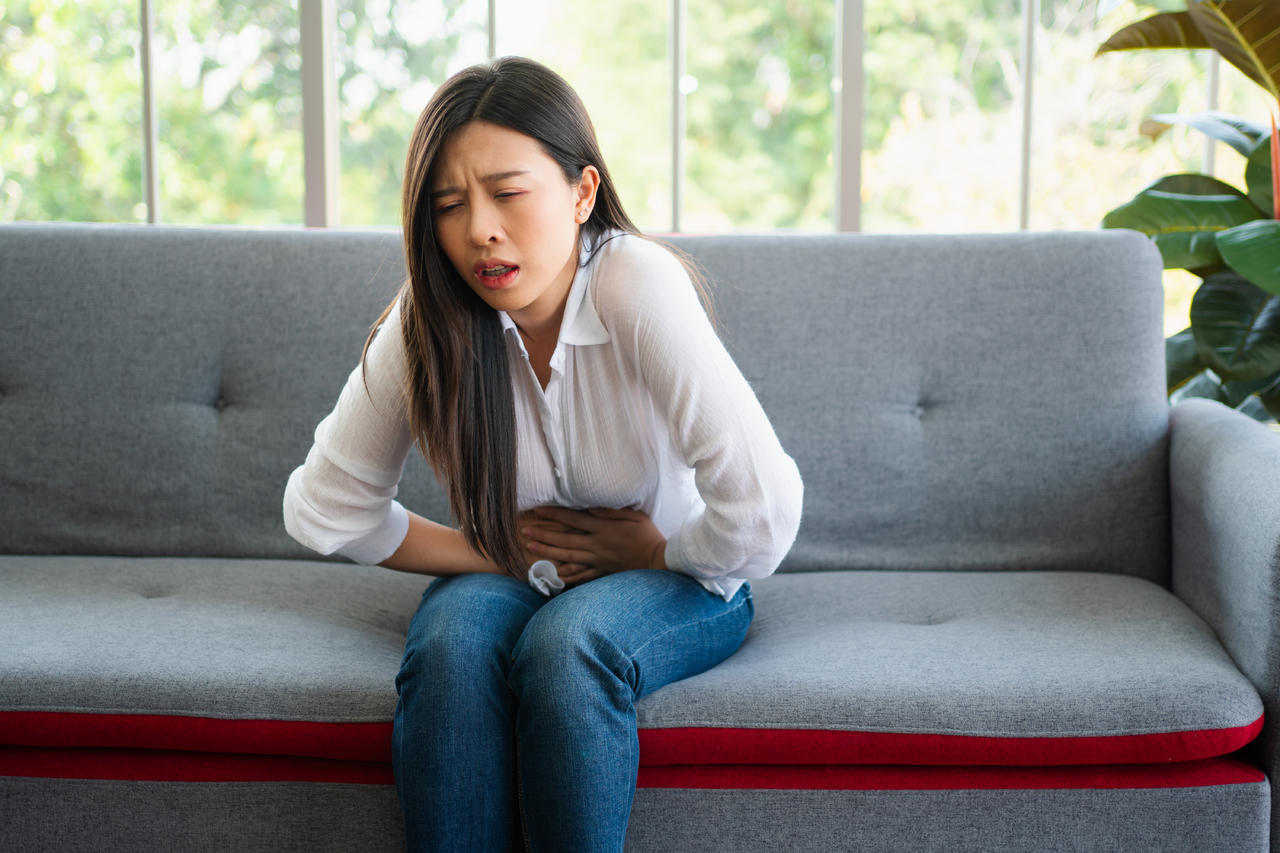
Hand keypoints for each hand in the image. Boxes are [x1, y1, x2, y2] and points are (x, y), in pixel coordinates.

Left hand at [520, 506, 666, 587]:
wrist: (659, 561)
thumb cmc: (648, 535)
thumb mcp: (633, 516)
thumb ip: (610, 512)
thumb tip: (589, 508)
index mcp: (603, 529)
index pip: (572, 520)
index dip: (553, 515)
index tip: (536, 511)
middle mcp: (597, 545)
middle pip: (564, 539)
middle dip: (543, 535)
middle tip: (524, 531)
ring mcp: (598, 560)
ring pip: (567, 557)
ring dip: (547, 552)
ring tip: (531, 548)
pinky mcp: (601, 571)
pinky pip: (580, 574)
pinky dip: (565, 575)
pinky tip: (551, 573)